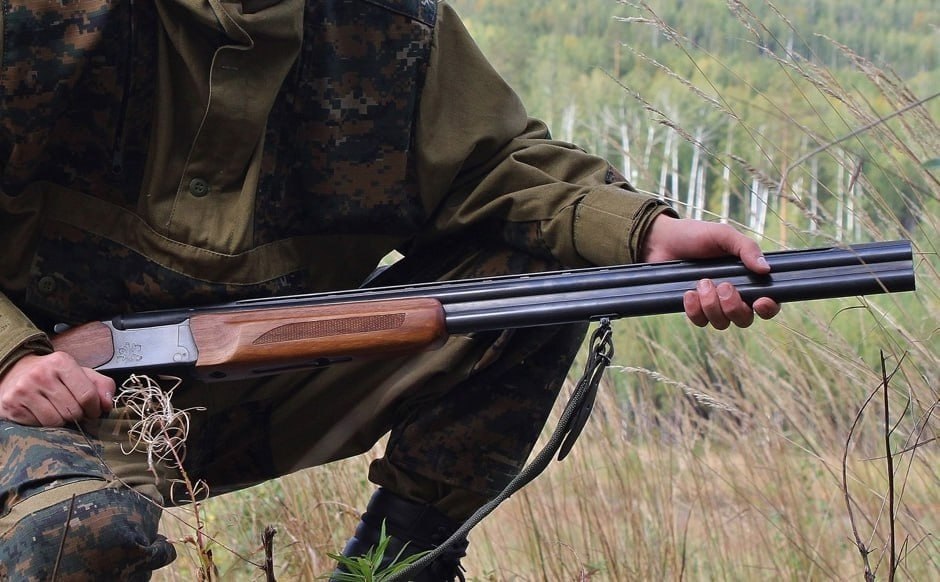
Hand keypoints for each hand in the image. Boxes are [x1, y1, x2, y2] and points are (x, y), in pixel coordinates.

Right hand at [0, 352, 114, 425]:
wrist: (15, 372)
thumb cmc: (53, 375)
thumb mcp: (79, 373)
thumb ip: (101, 385)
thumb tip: (108, 404)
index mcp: (61, 362)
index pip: (87, 394)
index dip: (95, 409)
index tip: (94, 411)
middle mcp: (41, 374)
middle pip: (72, 410)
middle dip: (79, 416)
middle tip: (75, 412)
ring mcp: (24, 390)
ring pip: (56, 421)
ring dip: (62, 422)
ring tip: (59, 412)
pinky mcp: (12, 406)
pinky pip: (38, 426)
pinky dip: (45, 425)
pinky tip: (42, 413)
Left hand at [641, 215, 780, 328]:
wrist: (663, 240)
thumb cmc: (696, 235)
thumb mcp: (724, 235)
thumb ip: (746, 248)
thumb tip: (766, 269)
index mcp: (747, 278)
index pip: (768, 302)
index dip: (768, 308)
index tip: (760, 302)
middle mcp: (732, 296)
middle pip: (744, 320)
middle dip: (734, 307)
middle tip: (723, 286)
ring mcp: (712, 304)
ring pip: (721, 323)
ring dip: (712, 305)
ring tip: (702, 282)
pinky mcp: (693, 309)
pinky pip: (699, 321)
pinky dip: (694, 310)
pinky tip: (689, 293)